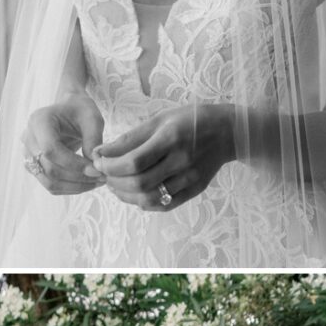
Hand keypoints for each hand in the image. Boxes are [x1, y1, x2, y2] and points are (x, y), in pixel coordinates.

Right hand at [22, 99, 105, 196]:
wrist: (68, 111)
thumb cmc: (79, 110)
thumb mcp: (91, 117)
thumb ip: (93, 139)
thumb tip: (94, 165)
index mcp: (39, 121)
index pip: (50, 149)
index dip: (73, 164)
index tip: (96, 169)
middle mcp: (29, 139)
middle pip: (49, 169)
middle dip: (77, 177)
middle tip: (102, 177)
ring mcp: (28, 155)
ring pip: (49, 182)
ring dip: (75, 186)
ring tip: (97, 182)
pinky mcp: (34, 167)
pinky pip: (51, 185)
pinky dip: (70, 188)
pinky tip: (87, 183)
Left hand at [93, 104, 234, 210]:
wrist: (228, 132)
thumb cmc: (189, 120)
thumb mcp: (160, 119)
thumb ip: (130, 138)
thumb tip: (99, 152)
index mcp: (171, 138)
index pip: (134, 161)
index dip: (110, 166)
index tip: (98, 162)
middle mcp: (182, 161)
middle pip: (139, 183)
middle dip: (114, 181)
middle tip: (104, 175)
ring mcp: (190, 179)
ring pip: (149, 198)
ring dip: (125, 195)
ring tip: (115, 185)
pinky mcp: (194, 191)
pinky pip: (163, 205)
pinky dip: (143, 203)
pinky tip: (134, 193)